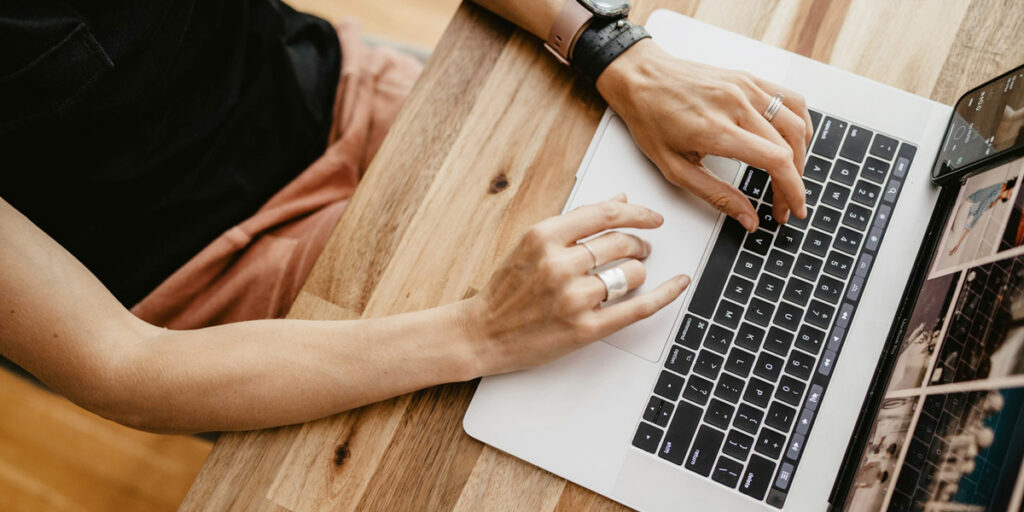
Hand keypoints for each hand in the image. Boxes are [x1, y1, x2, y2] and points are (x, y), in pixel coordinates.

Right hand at [463, 195, 689, 374]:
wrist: (483, 333)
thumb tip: (619, 201)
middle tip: (641, 247)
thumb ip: (575, 222)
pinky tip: (678, 284)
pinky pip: (636, 308)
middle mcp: (559, 265)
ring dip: (640, 271)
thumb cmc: (506, 290)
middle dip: (639, 243)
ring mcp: (573, 298)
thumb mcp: (531, 244)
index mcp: (543, 237)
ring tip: (633, 273)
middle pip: (621, 242)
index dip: (637, 212)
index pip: (605, 214)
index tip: (652, 217)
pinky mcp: (585, 329)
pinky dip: (663, 295)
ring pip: (631, 274)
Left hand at [596, 39, 813, 231]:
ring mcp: (745, 87)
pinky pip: (790, 99)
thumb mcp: (674, 169)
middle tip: (784, 204)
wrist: (640, 76)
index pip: (775, 161)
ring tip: (790, 177)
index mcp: (716, 130)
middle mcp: (736, 104)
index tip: (792, 210)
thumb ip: (715, 196)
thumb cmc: (650, 119)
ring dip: (802, 155)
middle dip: (794, 182)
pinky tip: (793, 142)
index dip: (792, 191)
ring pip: (797, 122)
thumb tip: (748, 219)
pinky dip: (800, 124)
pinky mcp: (748, 78)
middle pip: (789, 147)